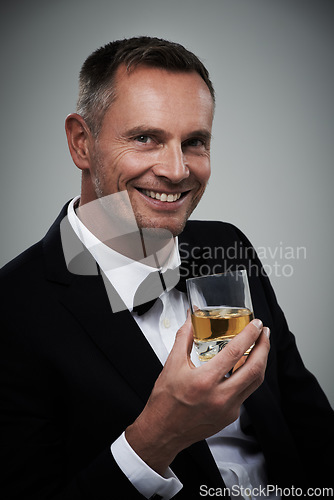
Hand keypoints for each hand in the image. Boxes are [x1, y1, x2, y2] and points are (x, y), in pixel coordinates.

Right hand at [125, 312, 269, 474]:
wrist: (163, 431)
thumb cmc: (165, 401)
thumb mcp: (171, 365)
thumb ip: (184, 338)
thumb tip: (191, 320)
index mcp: (205, 381)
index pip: (234, 352)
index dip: (249, 335)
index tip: (256, 325)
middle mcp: (220, 397)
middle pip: (254, 369)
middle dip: (264, 347)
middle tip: (264, 333)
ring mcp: (228, 409)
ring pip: (255, 382)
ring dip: (261, 362)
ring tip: (260, 347)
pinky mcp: (230, 416)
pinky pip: (246, 393)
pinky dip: (249, 378)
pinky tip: (245, 368)